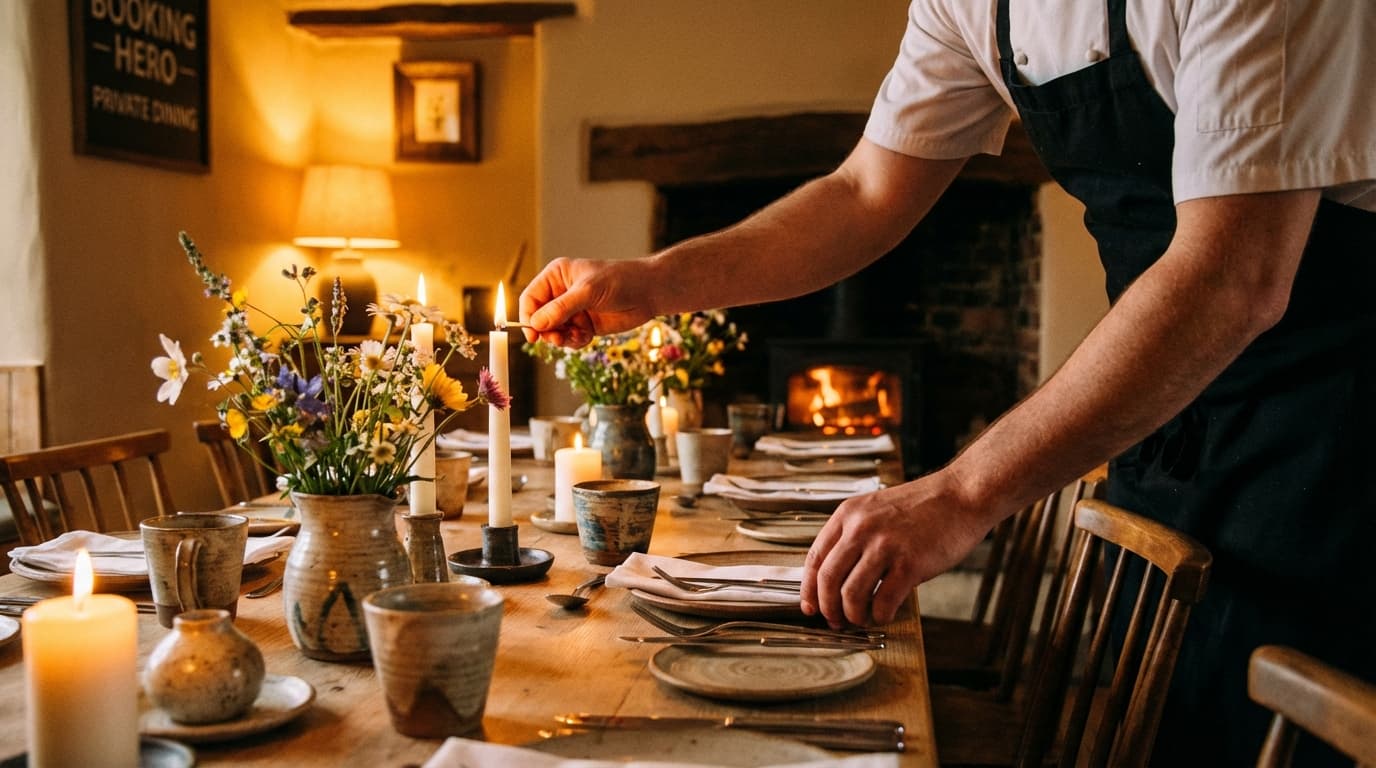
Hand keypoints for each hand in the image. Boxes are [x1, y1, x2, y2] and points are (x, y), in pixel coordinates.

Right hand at [518, 257, 655, 346]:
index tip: (533, 335)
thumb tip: (536, 324)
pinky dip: (575, 342)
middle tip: (559, 339)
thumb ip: (561, 308)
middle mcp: (561, 294)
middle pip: (539, 319)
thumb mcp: (588, 292)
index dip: (528, 317)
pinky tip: (587, 336)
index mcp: (556, 276)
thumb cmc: (620, 281)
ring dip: (562, 339)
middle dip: (548, 331)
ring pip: (553, 332)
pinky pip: (569, 339)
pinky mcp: (584, 325)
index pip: (530, 298)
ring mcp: (572, 310)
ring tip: (577, 336)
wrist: (649, 292)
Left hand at [801, 471, 992, 626]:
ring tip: (862, 620)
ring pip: (851, 594)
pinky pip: (883, 601)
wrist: (961, 495)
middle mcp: (860, 528)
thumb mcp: (877, 509)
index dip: (809, 588)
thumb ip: (856, 536)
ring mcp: (884, 545)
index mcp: (848, 514)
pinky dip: (880, 615)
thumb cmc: (923, 507)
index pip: (815, 557)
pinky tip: (884, 615)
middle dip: (828, 608)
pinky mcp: (909, 563)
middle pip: (827, 579)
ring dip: (853, 615)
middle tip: (835, 621)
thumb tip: (839, 578)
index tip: (810, 607)